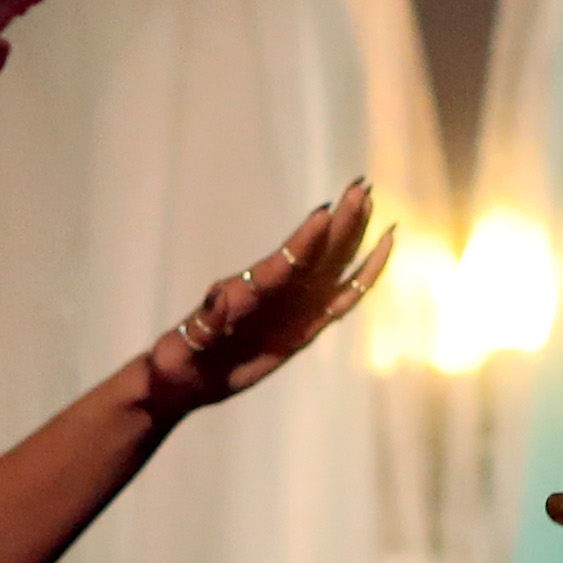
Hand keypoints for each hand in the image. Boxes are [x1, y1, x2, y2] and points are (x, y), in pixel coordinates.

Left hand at [145, 180, 391, 412]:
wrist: (190, 375)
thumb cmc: (181, 357)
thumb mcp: (186, 343)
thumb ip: (207, 322)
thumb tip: (219, 302)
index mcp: (248, 291)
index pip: (282, 264)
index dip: (303, 242)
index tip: (323, 213)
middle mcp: (277, 291)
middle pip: (316, 253)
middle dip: (338, 222)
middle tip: (359, 186)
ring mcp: (295, 305)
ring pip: (333, 266)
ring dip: (353, 236)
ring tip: (369, 201)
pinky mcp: (308, 325)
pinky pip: (344, 297)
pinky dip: (364, 275)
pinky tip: (381, 252)